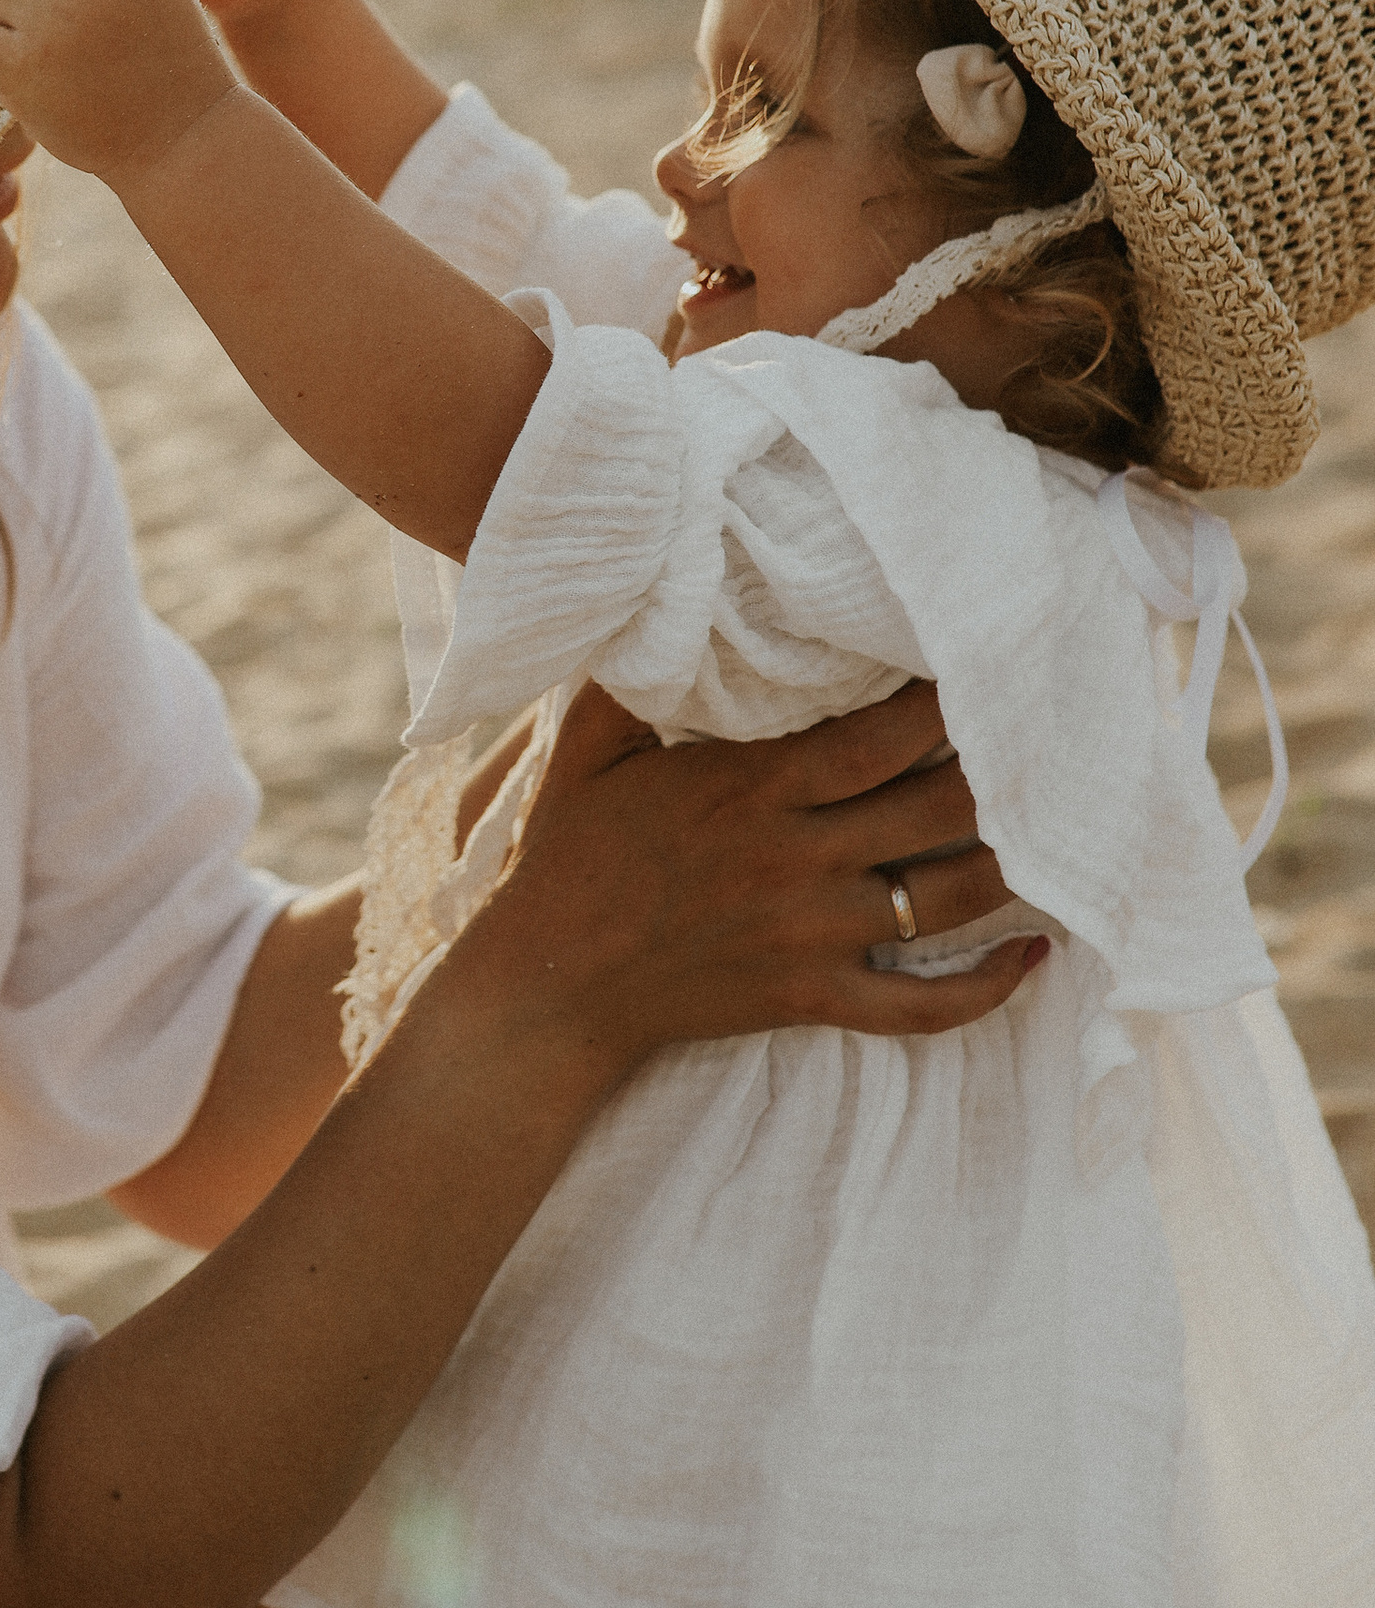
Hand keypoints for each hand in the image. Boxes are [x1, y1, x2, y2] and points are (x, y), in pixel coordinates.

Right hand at [421, 679, 1031, 1065]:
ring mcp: (811, 935)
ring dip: (1014, 864)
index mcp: (751, 790)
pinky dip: (987, 990)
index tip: (991, 664)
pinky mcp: (811, 997)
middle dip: (1004, 771)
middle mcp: (796, 859)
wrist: (547, 986)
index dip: (949, 702)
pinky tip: (1036, 959)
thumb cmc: (565, 857)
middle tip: (1054, 737)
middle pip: (938, 810)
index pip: (883, 737)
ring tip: (1060, 827)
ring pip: (947, 899)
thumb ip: (630, 678)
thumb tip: (662, 599)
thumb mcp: (586, 750)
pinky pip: (920, 1008)